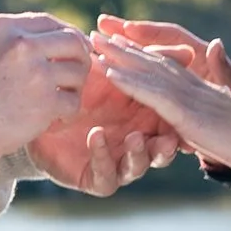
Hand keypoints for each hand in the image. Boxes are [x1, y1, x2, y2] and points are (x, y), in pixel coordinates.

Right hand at [0, 12, 91, 159]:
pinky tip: (58, 119)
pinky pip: (73, 102)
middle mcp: (23, 44)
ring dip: (75, 87)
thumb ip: (8, 42)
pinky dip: (68, 112)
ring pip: (77, 71)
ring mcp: (37, 72)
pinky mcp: (46, 101)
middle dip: (81, 56)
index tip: (73, 47)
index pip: (48, 22)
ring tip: (63, 98)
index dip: (66, 33)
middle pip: (72, 41)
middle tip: (78, 72)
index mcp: (4, 28)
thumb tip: (43, 39)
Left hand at [28, 61, 180, 194]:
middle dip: (167, 147)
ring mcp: (117, 163)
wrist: (41, 109)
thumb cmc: (85, 88)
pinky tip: (96, 135)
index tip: (187, 116)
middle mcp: (137, 146)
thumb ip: (146, 63)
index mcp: (148, 122)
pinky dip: (102, 154)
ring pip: (137, 166)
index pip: (172, 126)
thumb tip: (189, 52)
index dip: (181, 123)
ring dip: (139, 153)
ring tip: (134, 137)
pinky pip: (105, 174)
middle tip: (169, 139)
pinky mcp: (95, 178)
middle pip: (161, 152)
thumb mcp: (116, 71)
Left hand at [90, 32, 230, 178]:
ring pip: (146, 70)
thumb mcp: (225, 115)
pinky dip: (129, 82)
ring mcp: (187, 96)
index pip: (163, 63)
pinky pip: (151, 93)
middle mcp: (191, 84)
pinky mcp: (184, 112)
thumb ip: (216, 92)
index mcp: (198, 87)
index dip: (138, 52)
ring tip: (93, 43)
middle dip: (121, 46)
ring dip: (117, 56)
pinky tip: (109, 74)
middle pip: (150, 59)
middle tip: (94, 32)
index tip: (116, 41)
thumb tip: (214, 61)